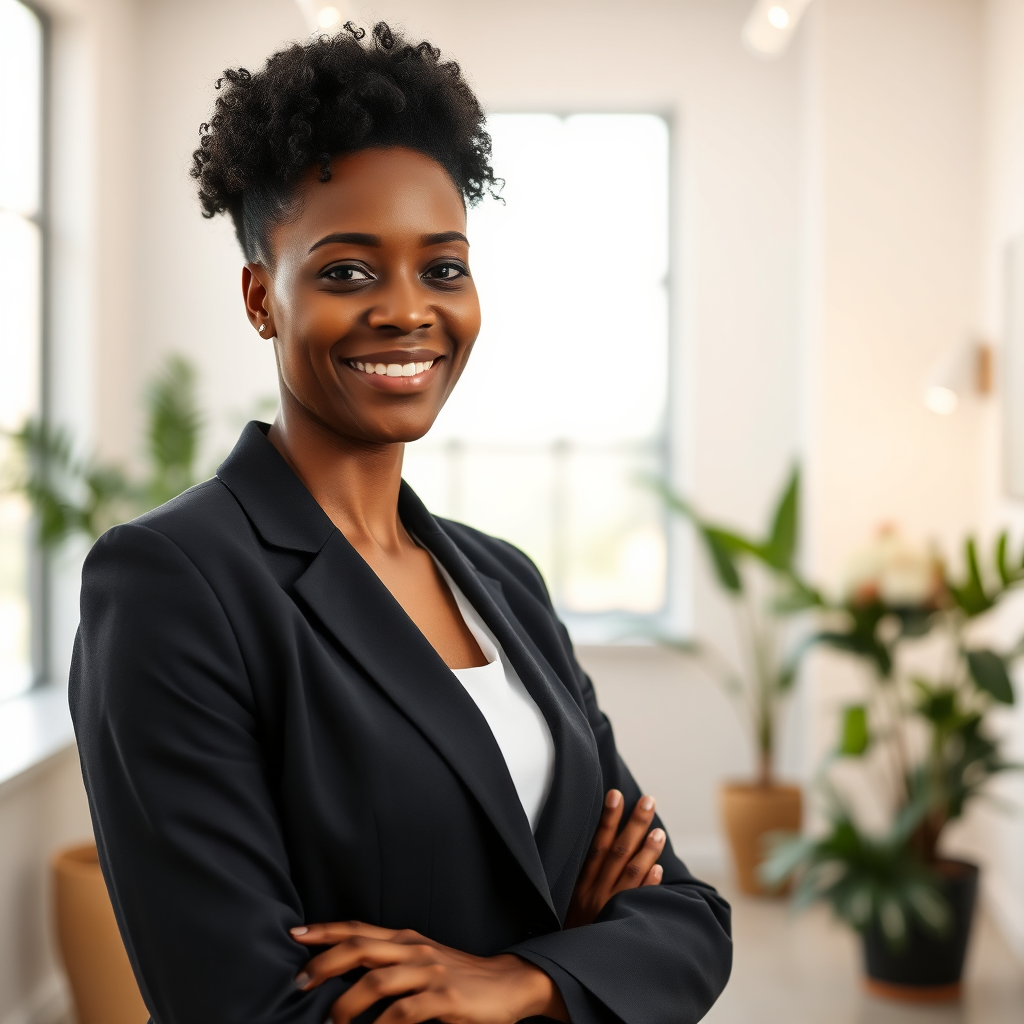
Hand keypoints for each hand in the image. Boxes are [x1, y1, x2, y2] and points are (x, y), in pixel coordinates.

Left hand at [290, 920, 568, 1023]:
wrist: (506, 984)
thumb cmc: (457, 976)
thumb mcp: (421, 960)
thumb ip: (389, 961)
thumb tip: (344, 973)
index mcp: (406, 939)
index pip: (358, 929)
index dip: (325, 930)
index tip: (295, 934)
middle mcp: (414, 950)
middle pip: (360, 947)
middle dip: (325, 963)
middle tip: (300, 982)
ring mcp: (430, 973)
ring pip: (377, 981)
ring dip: (347, 1003)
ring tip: (331, 1020)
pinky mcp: (444, 998)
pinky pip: (404, 1012)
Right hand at [564, 790, 664, 927]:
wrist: (560, 970)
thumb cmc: (568, 934)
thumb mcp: (568, 904)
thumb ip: (584, 880)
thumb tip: (598, 851)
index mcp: (581, 884)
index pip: (597, 844)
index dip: (607, 819)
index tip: (616, 795)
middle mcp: (595, 893)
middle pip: (618, 852)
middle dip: (633, 824)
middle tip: (649, 801)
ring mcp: (609, 909)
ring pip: (630, 874)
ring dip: (646, 851)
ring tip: (659, 832)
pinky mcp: (620, 928)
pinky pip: (637, 904)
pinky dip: (648, 887)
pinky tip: (658, 871)